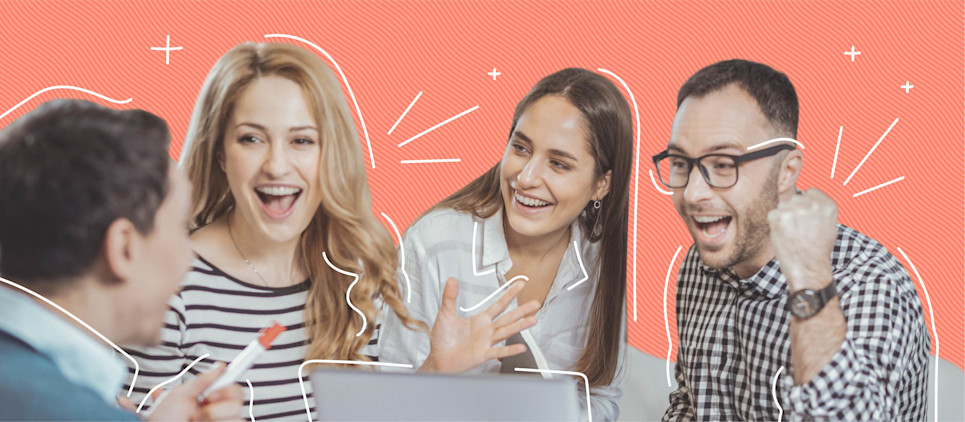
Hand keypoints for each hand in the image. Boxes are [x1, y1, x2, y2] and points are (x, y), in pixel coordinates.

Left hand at [147, 363, 244, 420]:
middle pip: (238, 400)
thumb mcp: (178, 397)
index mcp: (209, 402)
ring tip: (195, 421)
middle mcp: (217, 414)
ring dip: (212, 417)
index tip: (214, 389)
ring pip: (237, 416)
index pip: (232, 388)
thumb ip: (201, 381)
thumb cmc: (163, 421)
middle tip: (200, 407)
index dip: (229, 384)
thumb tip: (219, 366)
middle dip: (219, 403)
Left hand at [420, 277, 539, 372]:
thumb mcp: (445, 314)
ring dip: (520, 326)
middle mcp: (487, 330)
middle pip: (508, 317)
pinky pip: (498, 352)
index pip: (498, 304)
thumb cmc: (442, 338)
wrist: (438, 358)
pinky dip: (509, 350)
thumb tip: (450, 279)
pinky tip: (521, 347)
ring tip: (533, 320)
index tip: (520, 284)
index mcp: (480, 319)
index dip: (509, 294)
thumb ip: (449, 297)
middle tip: (536, 303)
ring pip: (506, 332)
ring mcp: (486, 342)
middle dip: (522, 310)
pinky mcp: (482, 354)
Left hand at [767, 188, 837, 290]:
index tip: (807, 218)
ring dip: (784, 217)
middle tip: (799, 229)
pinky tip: (784, 236)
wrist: (808, 268)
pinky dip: (774, 224)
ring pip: (783, 205)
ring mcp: (795, 209)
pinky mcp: (779, 217)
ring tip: (793, 234)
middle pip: (795, 198)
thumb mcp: (829, 225)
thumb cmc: (817, 249)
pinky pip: (772, 214)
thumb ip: (819, 209)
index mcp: (827, 205)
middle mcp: (812, 204)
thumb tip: (807, 196)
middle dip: (794, 210)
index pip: (810, 192)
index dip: (806, 205)